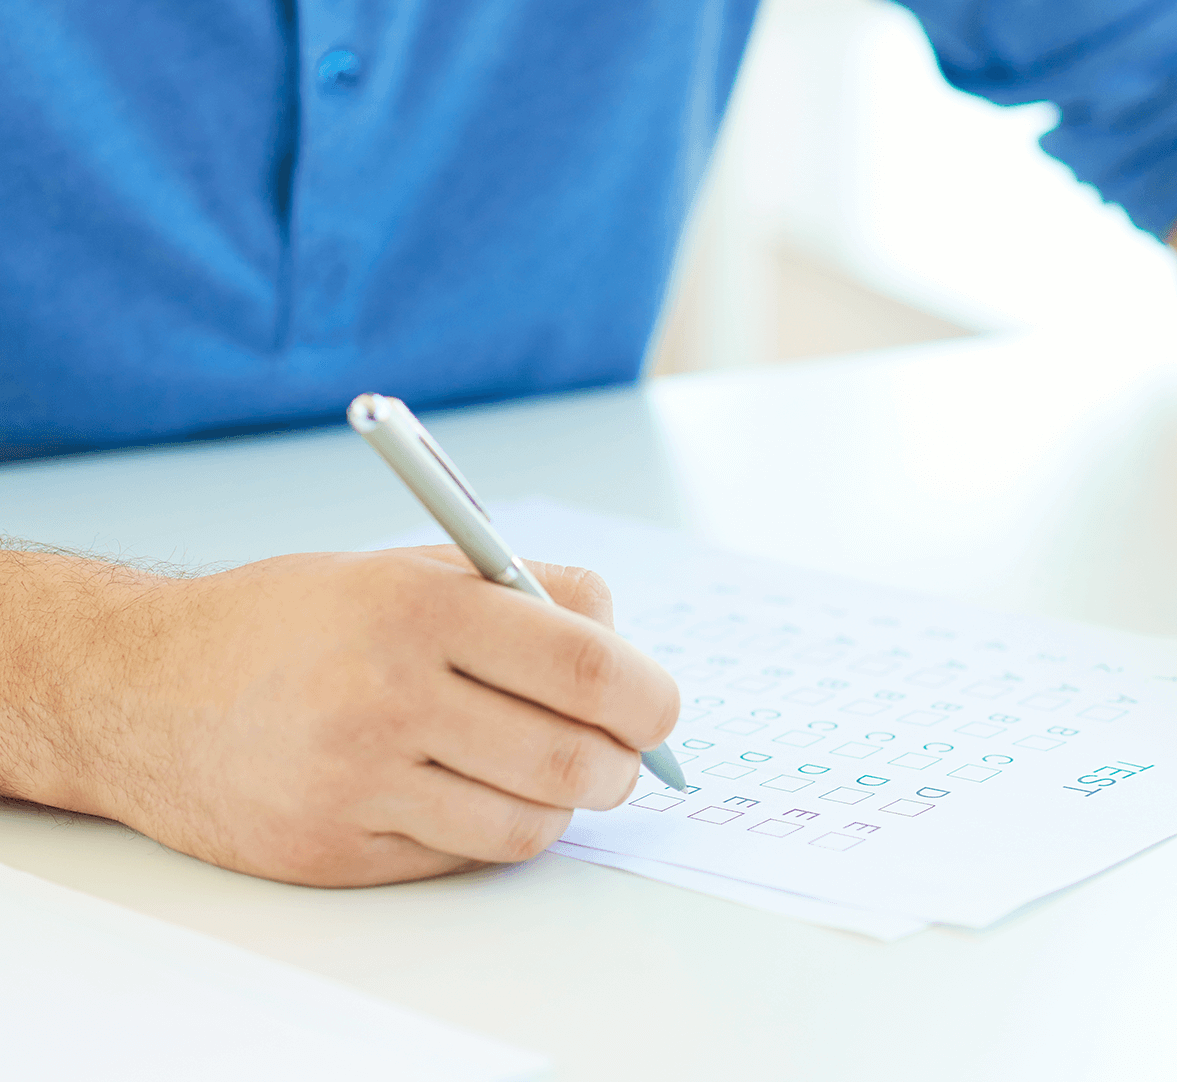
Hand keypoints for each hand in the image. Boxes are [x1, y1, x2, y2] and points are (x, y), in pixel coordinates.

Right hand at [85, 547, 676, 885]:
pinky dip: (491, 830)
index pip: (588, 667)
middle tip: (618, 753)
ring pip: (531, 823)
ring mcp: (358, 782)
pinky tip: (467, 792)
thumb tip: (629, 652)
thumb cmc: (293, 623)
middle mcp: (387, 695)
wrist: (140, 689)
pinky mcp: (336, 849)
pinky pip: (466, 857)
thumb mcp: (407, 568)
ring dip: (562, 802)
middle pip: (575, 758)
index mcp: (417, 608)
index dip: (649, 698)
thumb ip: (526, 592)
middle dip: (622, 764)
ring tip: (540, 769)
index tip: (657, 708)